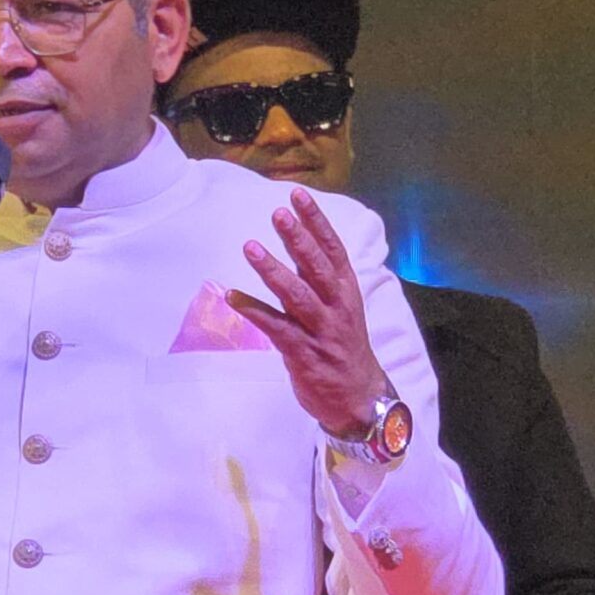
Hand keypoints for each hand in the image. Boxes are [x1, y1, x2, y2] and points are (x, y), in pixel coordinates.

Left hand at [226, 187, 392, 435]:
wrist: (360, 398)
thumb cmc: (344, 346)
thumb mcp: (341, 307)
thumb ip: (319, 279)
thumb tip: (297, 243)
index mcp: (347, 291)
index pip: (333, 249)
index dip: (316, 221)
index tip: (298, 195)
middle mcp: (336, 307)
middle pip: (317, 267)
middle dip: (298, 239)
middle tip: (278, 214)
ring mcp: (321, 331)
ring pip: (297, 295)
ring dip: (273, 270)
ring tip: (250, 247)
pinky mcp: (304, 354)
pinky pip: (277, 329)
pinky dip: (254, 311)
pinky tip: (233, 296)